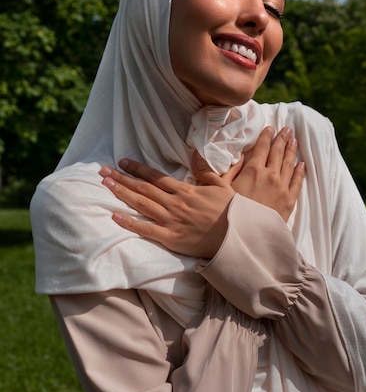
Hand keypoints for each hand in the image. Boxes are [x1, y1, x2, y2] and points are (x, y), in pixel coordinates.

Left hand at [99, 160, 234, 257]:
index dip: (138, 169)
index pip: (156, 177)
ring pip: (141, 204)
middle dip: (122, 178)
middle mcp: (175, 203)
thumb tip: (194, 152)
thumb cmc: (231, 212)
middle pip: (143, 188)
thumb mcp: (221, 186)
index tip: (122, 162)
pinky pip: (146, 229)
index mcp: (186, 190)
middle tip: (103, 171)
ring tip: (106, 185)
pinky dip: (130, 223)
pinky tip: (115, 216)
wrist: (237, 237)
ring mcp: (172, 221)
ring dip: (122, 194)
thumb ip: (205, 170)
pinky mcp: (171, 238)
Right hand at [194, 126, 304, 221]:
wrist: (248, 235)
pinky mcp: (289, 201)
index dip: (266, 136)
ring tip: (295, 140)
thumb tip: (231, 156)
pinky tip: (302, 164)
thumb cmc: (231, 213)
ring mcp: (282, 188)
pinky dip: (300, 172)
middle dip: (283, 139)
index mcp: (253, 170)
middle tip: (287, 129)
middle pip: (278, 152)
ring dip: (292, 151)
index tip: (271, 128)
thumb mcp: (220, 189)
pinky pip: (297, 182)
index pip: (262, 147)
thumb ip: (225, 170)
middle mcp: (270, 175)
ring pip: (289, 164)